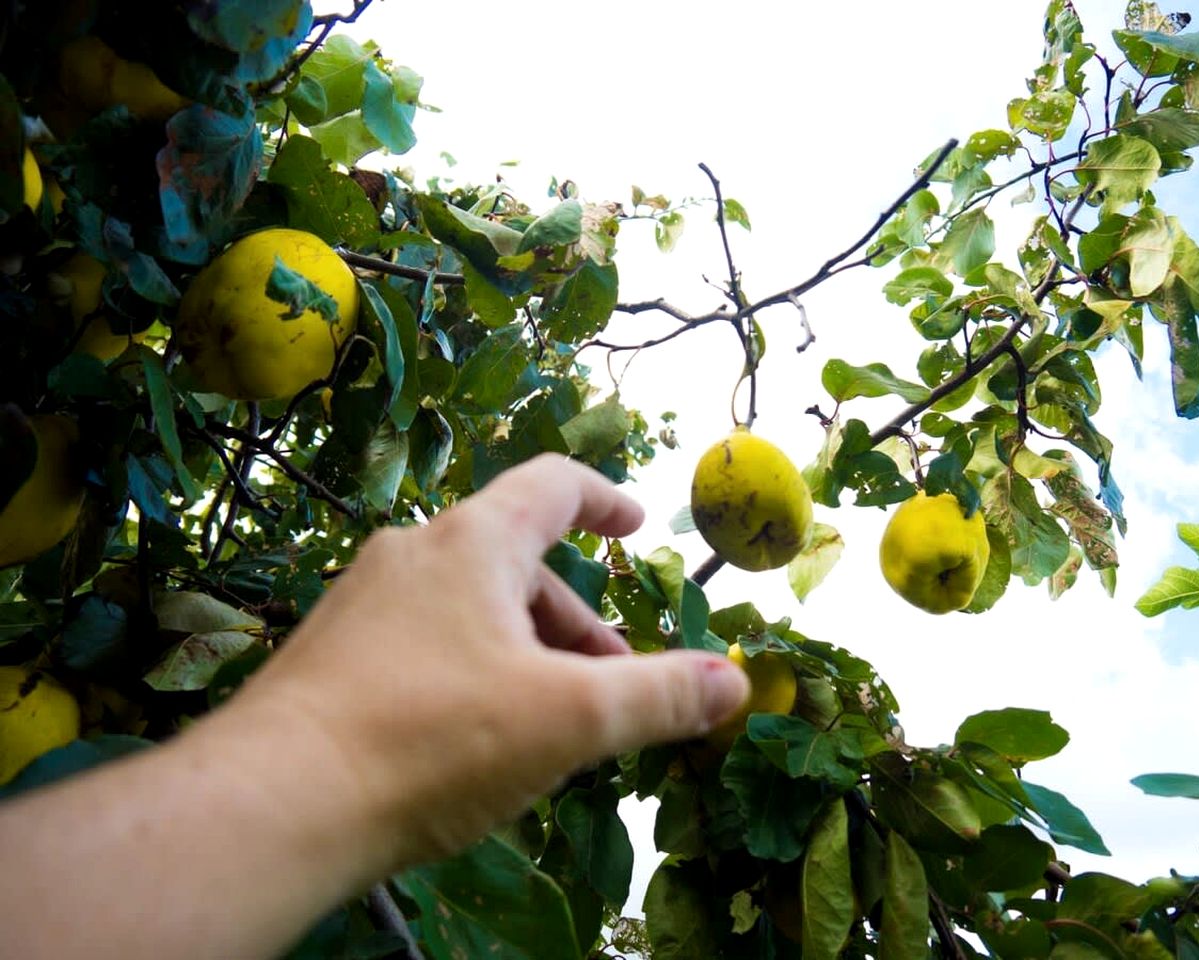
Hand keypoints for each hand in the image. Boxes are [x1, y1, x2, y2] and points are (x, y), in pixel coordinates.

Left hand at [235, 453, 749, 875]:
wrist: (273, 804)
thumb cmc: (434, 738)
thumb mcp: (569, 719)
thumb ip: (659, 696)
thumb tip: (735, 684)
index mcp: (473, 541)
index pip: (552, 484)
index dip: (605, 499)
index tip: (636, 528)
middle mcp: (413, 553)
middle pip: (518, 564)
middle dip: (577, 623)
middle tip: (611, 691)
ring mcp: (362, 603)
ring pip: (470, 610)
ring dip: (526, 654)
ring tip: (548, 729)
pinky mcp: (330, 655)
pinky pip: (424, 644)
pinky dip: (472, 673)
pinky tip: (475, 742)